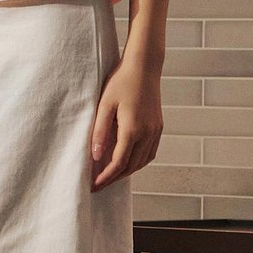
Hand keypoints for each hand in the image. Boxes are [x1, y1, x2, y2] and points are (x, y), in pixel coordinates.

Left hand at [89, 56, 162, 190]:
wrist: (144, 66)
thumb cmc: (121, 82)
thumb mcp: (104, 105)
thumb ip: (100, 132)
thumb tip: (95, 157)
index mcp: (133, 130)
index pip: (118, 163)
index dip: (105, 177)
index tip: (94, 185)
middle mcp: (147, 134)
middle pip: (131, 167)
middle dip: (114, 178)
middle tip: (99, 184)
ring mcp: (156, 131)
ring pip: (142, 162)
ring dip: (127, 171)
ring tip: (111, 175)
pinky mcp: (159, 127)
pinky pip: (150, 152)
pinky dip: (138, 162)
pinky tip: (128, 161)